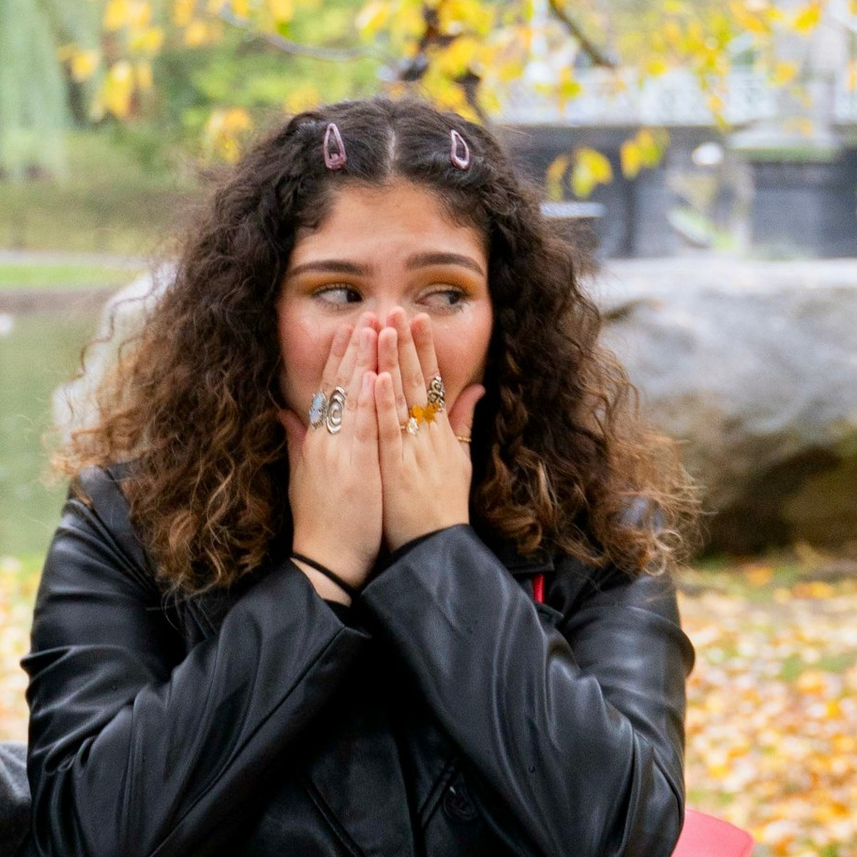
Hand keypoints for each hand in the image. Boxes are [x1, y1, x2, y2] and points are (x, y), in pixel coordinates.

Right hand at [281, 315, 384, 594]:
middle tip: (367, 313)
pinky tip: (376, 374)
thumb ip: (297, 442)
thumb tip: (285, 414)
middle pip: (338, 385)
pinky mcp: (354, 468)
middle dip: (353, 348)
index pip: (327, 391)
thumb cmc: (321, 524)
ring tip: (374, 329)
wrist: (325, 561)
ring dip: (363, 361)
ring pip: (351, 398)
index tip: (350, 328)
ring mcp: (338, 452)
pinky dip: (368, 400)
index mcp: (316, 442)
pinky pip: (362, 428)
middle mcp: (324, 441)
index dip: (338, 358)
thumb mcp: (303, 477)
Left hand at [377, 309, 483, 553]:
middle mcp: (428, 436)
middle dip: (410, 343)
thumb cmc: (442, 508)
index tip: (417, 318)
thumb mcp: (461, 460)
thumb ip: (465, 423)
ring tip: (386, 328)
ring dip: (395, 361)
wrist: (437, 548)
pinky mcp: (398, 467)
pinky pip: (390, 430)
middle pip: (419, 381)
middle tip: (400, 308)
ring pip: (403, 398)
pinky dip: (385, 403)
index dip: (425, 349)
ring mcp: (413, 450)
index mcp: (439, 433)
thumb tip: (478, 389)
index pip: (432, 382)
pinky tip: (378, 377)